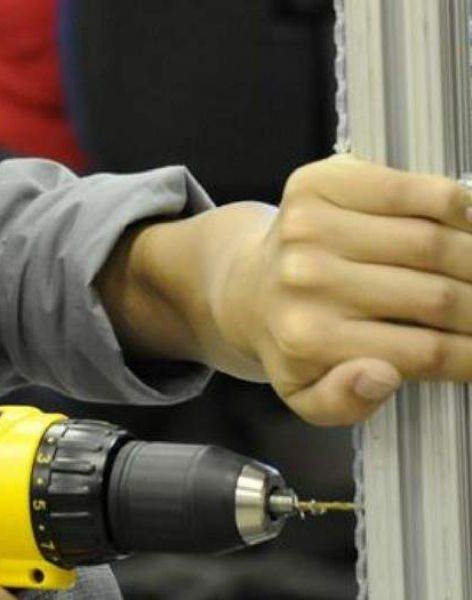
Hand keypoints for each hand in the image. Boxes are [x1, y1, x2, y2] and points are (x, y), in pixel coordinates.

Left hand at [230, 154, 471, 424]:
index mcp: (306, 339)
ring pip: (431, 241)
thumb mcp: (306, 395)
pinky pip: (409, 188)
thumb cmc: (293, 341)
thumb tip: (381, 375)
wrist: (248, 287)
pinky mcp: (317, 184)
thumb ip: (341, 403)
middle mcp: (305, 280)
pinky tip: (470, 223)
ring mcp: (309, 227)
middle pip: (436, 296)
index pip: (424, 352)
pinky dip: (455, 204)